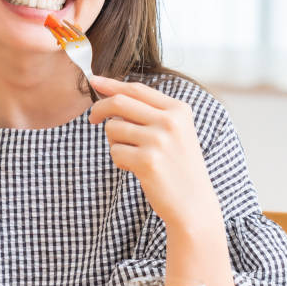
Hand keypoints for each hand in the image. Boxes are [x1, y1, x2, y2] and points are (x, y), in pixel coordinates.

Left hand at [88, 75, 220, 230]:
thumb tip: (113, 95)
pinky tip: (137, 170)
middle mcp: (170, 121)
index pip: (137, 89)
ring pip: (113, 128)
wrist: (194, 204)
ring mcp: (159, 140)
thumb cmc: (179, 167)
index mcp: (178, 110)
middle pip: (119, 102)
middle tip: (92, 119)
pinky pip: (115, 151)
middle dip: (99, 109)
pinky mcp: (147, 161)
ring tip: (135, 156)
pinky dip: (120, 161)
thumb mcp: (176, 132)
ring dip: (115, 142)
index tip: (94, 81)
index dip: (112, 84)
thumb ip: (151, 112)